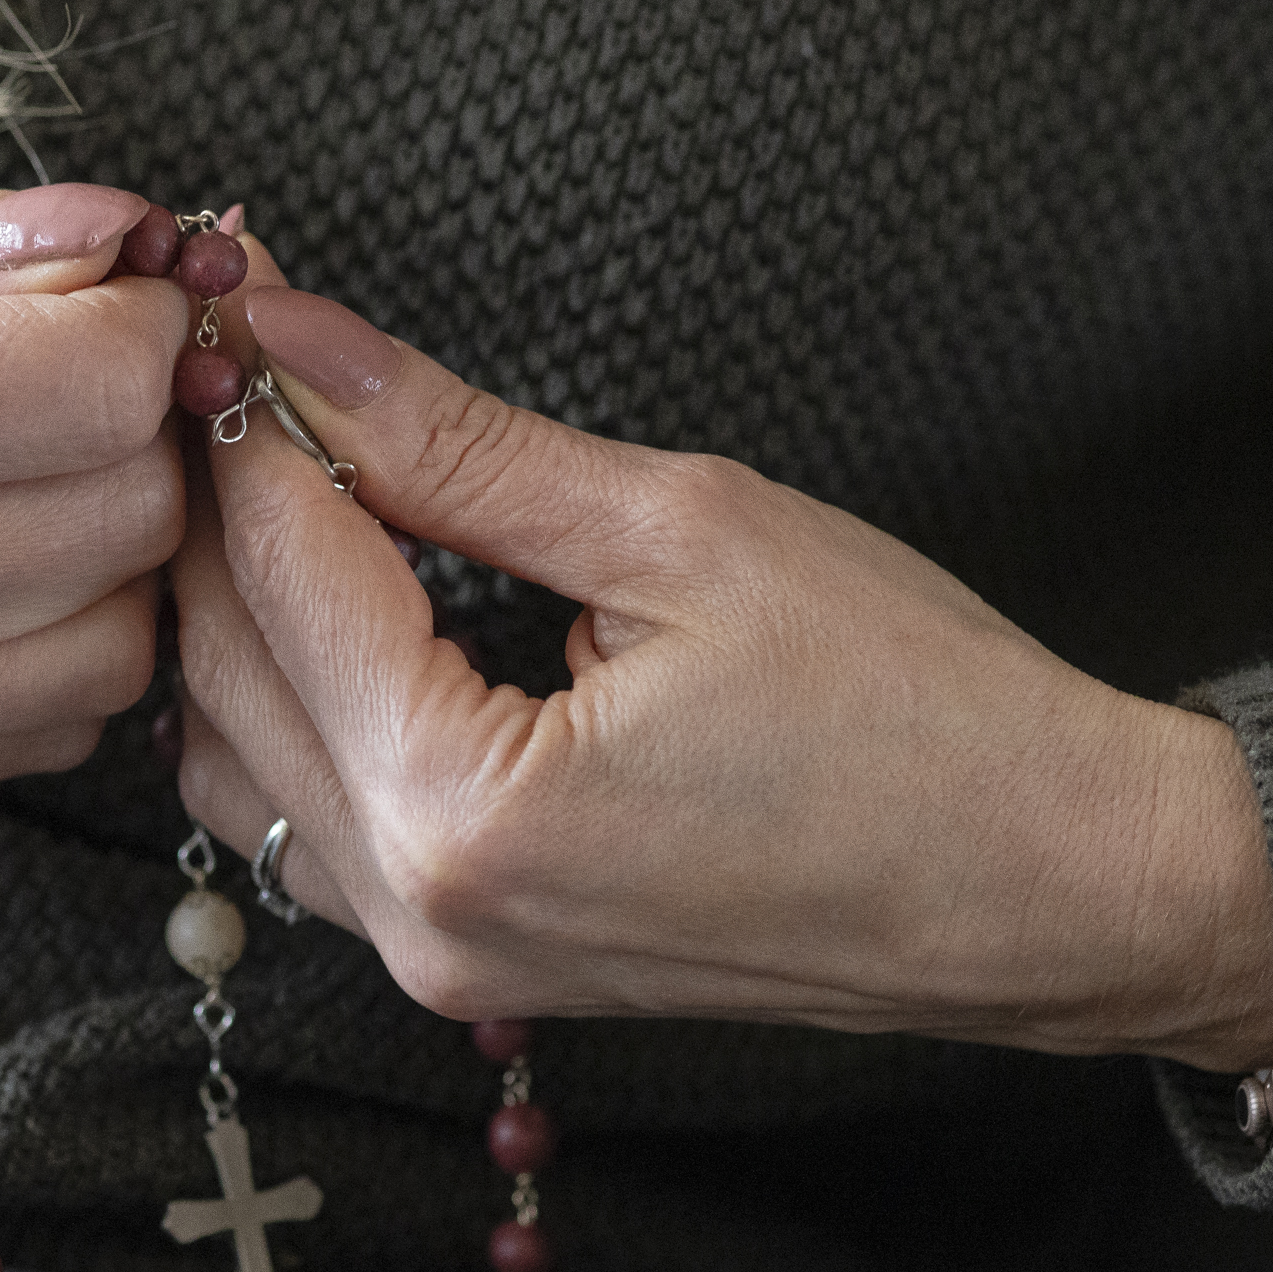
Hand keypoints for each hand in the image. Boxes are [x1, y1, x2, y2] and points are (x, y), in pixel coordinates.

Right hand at [0, 106, 186, 795]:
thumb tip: (118, 237)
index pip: (98, 391)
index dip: (137, 317)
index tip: (94, 283)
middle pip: (126, 521)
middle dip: (137, 424)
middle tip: (63, 362)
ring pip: (111, 647)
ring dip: (108, 549)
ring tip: (21, 466)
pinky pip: (37, 731)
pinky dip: (50, 644)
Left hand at [171, 279, 1272, 1071]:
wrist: (1055, 885)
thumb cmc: (921, 716)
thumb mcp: (684, 532)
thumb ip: (459, 446)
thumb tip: (309, 350)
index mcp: (465, 806)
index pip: (284, 569)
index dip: (248, 419)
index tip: (234, 308)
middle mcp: (421, 908)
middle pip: (219, 671)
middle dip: (217, 511)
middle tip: (242, 374)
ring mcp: (438, 957)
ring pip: (235, 761)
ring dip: (236, 616)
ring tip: (286, 475)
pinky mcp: (470, 963)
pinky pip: (305, 828)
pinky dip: (287, 712)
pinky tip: (332, 610)